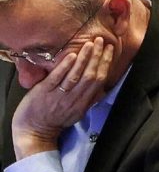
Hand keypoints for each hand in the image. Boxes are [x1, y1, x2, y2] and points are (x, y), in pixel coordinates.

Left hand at [12, 38, 113, 158]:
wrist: (35, 130)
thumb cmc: (56, 120)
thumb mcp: (77, 113)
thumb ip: (89, 100)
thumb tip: (101, 89)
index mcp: (84, 103)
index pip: (99, 80)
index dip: (105, 64)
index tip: (109, 50)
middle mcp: (75, 99)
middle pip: (90, 76)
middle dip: (97, 57)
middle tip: (100, 41)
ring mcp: (60, 95)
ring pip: (76, 76)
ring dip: (84, 59)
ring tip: (89, 44)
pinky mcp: (45, 92)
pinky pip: (57, 78)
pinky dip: (65, 67)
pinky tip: (71, 56)